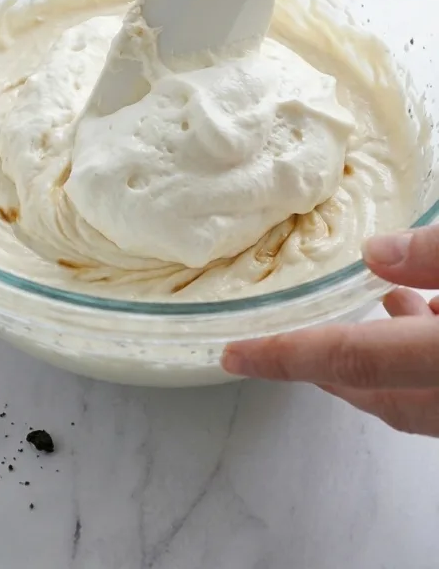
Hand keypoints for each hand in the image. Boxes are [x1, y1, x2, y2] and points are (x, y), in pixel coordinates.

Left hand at [222, 226, 438, 435]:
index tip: (235, 355)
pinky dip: (426, 358)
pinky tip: (436, 307)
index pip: (355, 361)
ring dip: (389, 357)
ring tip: (384, 297)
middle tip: (289, 340)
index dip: (290, 356)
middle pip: (381, 395)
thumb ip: (433, 254)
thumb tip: (375, 252)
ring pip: (417, 400)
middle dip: (331, 368)